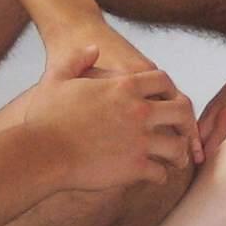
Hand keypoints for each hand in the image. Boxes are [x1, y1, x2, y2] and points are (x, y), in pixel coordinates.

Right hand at [45, 20, 198, 163]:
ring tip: (175, 159)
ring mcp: (139, 140)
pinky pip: (160, 173)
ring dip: (178, 153)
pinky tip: (154, 176)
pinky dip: (160, 175)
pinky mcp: (134, 167)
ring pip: (177, 146)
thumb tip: (93, 48)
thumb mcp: (58, 78)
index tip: (168, 101)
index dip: (169, 90)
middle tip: (183, 132)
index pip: (163, 81)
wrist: (40, 153)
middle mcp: (139, 110)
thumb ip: (78, 59)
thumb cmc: (44, 117)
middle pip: (182, 110)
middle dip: (186, 121)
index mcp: (124, 86)